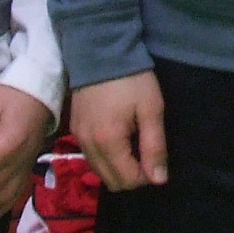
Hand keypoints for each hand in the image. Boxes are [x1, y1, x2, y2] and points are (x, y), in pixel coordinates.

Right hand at [69, 71, 166, 191]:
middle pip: (111, 182)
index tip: (156, 158)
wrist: (101, 51)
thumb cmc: (132, 80)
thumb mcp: (151, 110)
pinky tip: (118, 141)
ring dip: (118, 169)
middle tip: (146, 155)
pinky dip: (105, 159)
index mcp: (108, 142)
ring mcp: (78, 138)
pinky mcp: (74, 129)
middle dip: (132, 177)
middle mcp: (88, 146)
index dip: (147, 177)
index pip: (127, 180)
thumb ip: (154, 147)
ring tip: (134, 147)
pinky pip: (91, 158)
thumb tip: (159, 180)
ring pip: (100, 172)